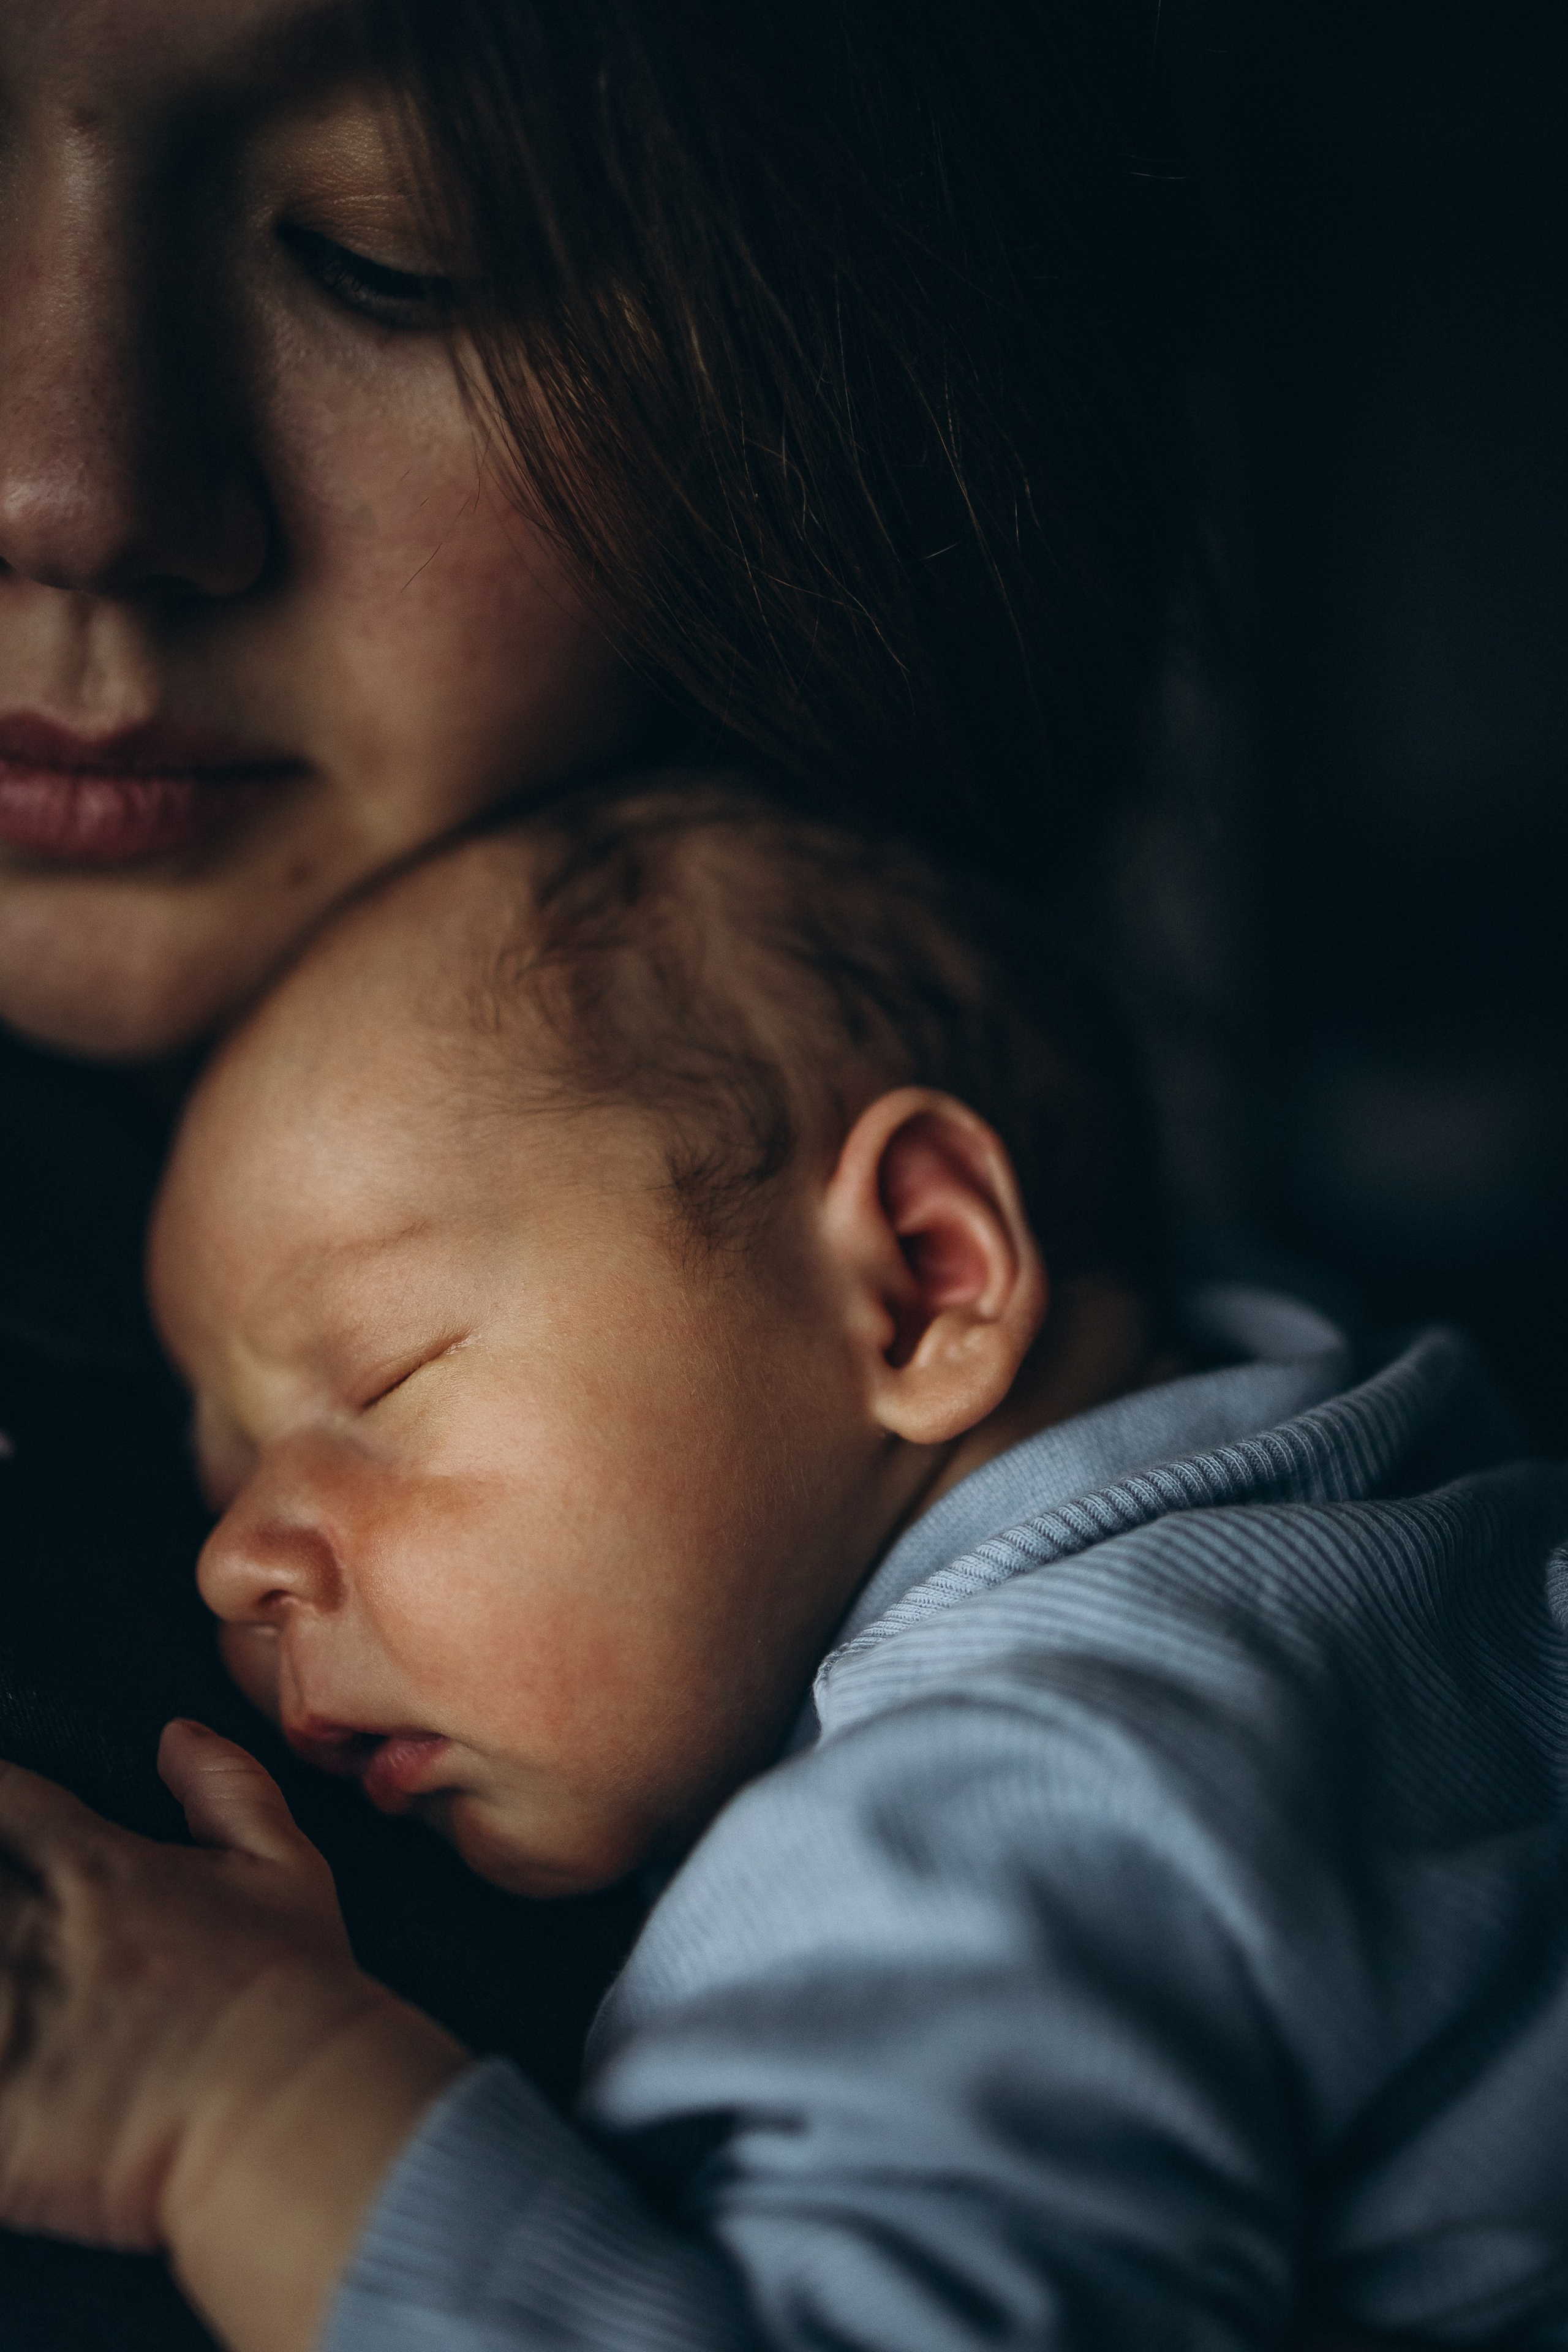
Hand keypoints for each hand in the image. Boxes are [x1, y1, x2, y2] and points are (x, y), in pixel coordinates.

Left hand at [0, 1721, 467, 2351]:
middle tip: (9, 1915)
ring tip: (2, 1979)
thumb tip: (176, 1737)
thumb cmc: (297, 1993)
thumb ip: (228, 1788)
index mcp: (94, 1868)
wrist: (293, 2115)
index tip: (1, 1819)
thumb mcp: (287, 1866)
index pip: (2, 1797)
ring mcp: (8, 2018)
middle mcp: (37, 1930)